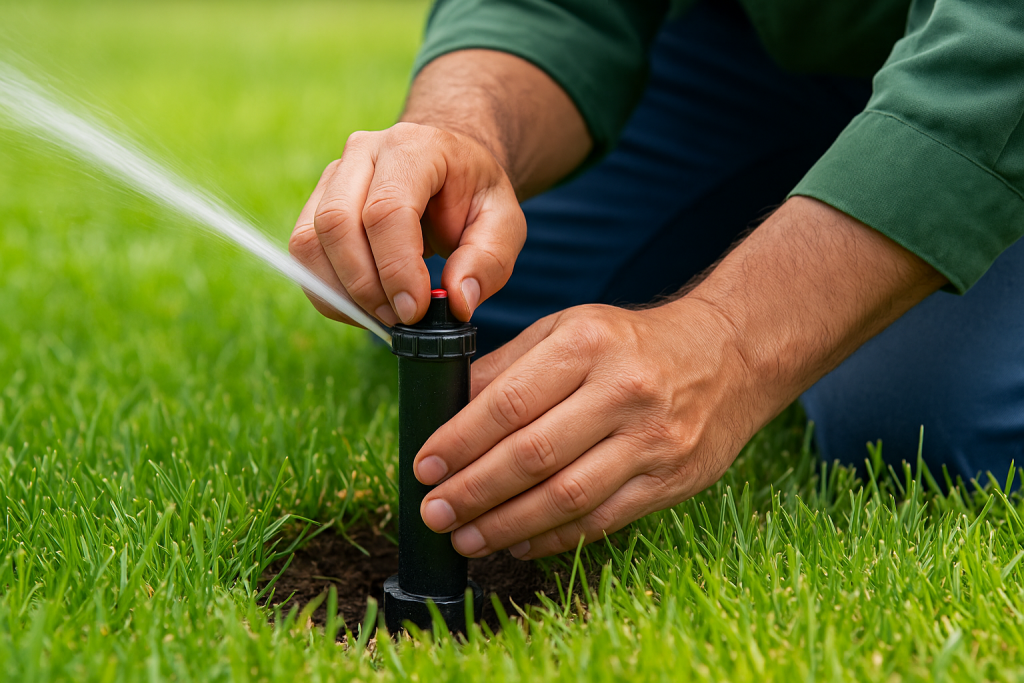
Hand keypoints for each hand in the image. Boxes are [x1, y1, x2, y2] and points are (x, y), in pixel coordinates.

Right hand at [288, 122, 525, 325]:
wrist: (448, 170)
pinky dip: (329, 293)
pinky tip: (366, 306)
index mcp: (414, 147)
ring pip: (309, 241)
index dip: (396, 268)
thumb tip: (457, 302)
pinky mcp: (316, 205)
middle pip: (338, 223)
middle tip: (400, 319)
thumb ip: (488, 261)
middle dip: (366, 286)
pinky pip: (304, 256)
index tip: (416, 310)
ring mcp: (333, 176)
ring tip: (385, 315)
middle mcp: (364, 153)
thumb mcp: (505, 224)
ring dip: (343, 293)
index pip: (387, 209)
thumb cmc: (474, 197)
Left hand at [412, 197, 944, 558]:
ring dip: (505, 526)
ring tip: (464, 538)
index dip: (460, 440)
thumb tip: (446, 413)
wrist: (729, 354)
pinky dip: (552, 539)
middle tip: (433, 513)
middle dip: (473, 492)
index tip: (424, 466)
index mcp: (587, 344)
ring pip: (565, 497)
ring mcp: (652, 440)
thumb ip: (508, 367)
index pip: (509, 402)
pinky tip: (517, 544)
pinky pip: (600, 521)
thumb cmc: (630, 343)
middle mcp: (623, 391)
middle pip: (533, 455)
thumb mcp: (568, 329)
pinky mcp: (671, 480)